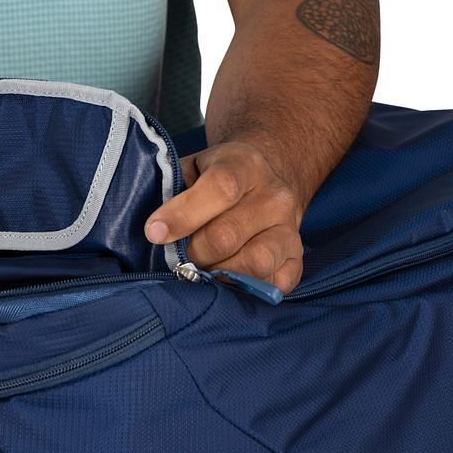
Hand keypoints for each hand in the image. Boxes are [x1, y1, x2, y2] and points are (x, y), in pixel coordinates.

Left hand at [144, 141, 305, 293]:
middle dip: (193, 251)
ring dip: (219, 272)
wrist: (266, 176)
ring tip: (206, 265)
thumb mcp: (192, 167)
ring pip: (254, 263)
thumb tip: (155, 230)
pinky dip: (247, 288)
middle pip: (226, 236)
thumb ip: (172, 191)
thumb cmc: (215, 176)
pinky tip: (229, 277)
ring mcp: (290, 227)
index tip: (155, 233)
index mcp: (244, 164)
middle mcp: (274, 196)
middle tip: (183, 252)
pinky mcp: (297, 256)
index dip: (183, 215)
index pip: (219, 189)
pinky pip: (276, 284)